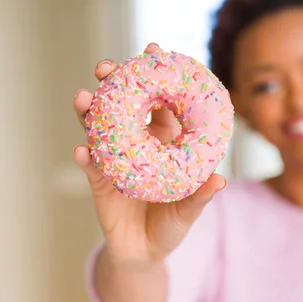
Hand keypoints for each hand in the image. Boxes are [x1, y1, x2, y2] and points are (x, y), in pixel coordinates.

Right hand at [72, 43, 225, 264]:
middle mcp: (136, 143)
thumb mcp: (189, 211)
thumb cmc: (171, 224)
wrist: (144, 251)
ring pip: (98, 128)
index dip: (155, 78)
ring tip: (83, 98)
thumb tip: (221, 181)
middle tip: (106, 68)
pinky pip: (90, 166)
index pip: (159, 102)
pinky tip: (81, 150)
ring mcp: (114, 159)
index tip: (152, 50)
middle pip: (122, 106)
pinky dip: (85, 157)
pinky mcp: (99, 181)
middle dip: (113, 83)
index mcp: (162, 140)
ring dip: (89, 112)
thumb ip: (201, 197)